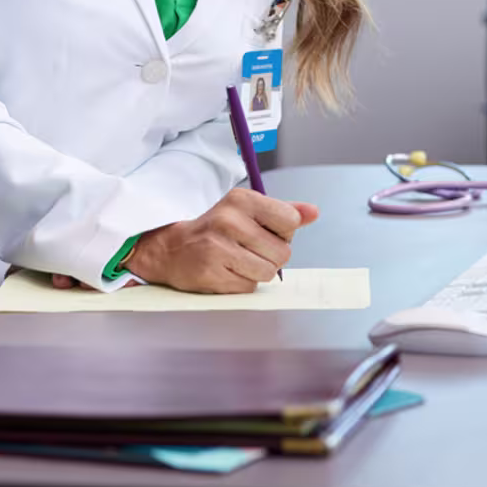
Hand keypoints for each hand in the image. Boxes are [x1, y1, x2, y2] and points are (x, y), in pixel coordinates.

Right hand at [118, 189, 319, 292]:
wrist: (173, 249)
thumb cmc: (218, 229)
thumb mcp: (249, 211)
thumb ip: (284, 212)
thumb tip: (313, 212)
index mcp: (242, 199)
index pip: (290, 220)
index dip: (284, 232)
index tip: (266, 231)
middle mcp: (229, 220)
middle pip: (283, 252)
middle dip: (272, 256)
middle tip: (250, 249)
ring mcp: (218, 247)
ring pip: (268, 272)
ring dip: (258, 271)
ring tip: (239, 260)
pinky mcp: (212, 273)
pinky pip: (250, 287)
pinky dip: (243, 283)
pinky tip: (227, 271)